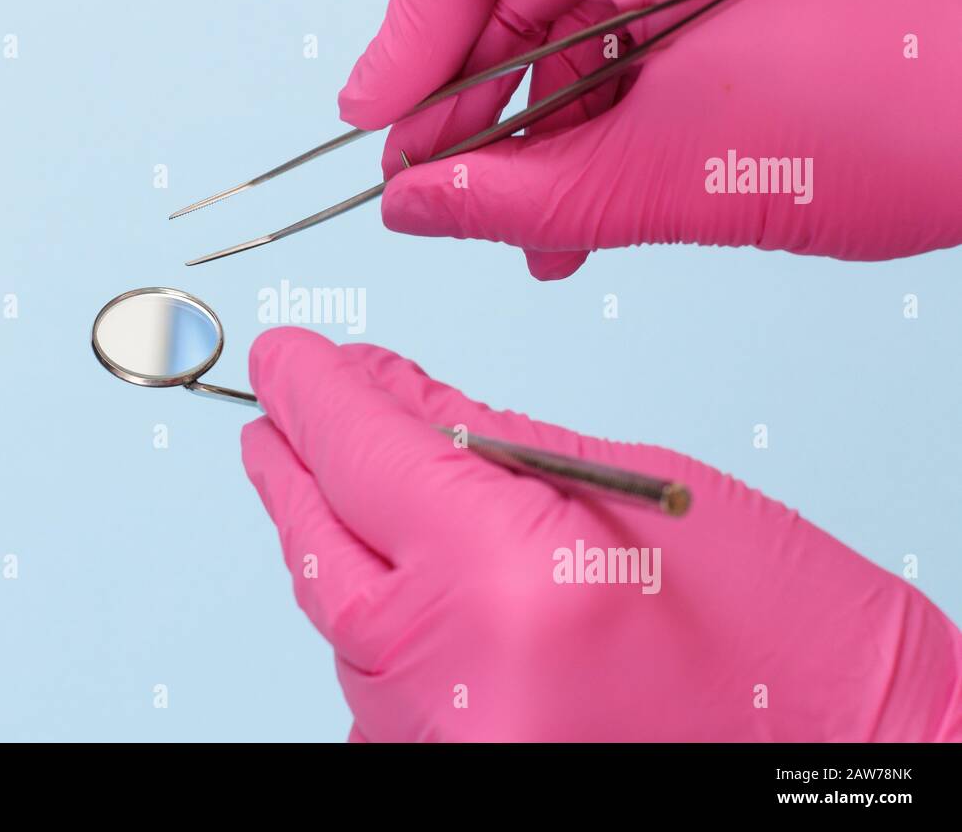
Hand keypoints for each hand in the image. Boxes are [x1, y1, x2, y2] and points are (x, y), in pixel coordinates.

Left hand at [241, 327, 961, 740]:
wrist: (851, 759)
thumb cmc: (787, 635)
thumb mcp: (636, 493)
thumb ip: (483, 444)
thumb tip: (383, 394)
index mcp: (509, 580)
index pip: (364, 456)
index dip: (314, 395)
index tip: (287, 358)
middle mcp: (455, 681)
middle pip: (323, 548)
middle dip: (296, 467)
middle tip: (281, 411)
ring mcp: (444, 750)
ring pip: (341, 626)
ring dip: (334, 543)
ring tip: (334, 479)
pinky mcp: (448, 776)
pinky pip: (377, 690)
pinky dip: (374, 625)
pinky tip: (387, 576)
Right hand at [341, 0, 961, 279]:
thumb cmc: (908, 109)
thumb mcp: (672, 173)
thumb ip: (518, 194)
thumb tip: (413, 206)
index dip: (402, 41)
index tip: (381, 128)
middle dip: (464, 101)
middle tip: (442, 195)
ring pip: (558, 7)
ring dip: (529, 125)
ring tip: (527, 229)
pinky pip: (621, 20)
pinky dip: (591, 110)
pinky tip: (581, 201)